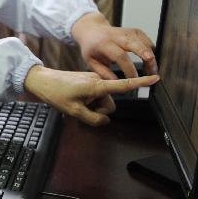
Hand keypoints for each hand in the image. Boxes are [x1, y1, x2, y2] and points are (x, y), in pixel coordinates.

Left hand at [23, 65, 158, 125]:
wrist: (41, 81)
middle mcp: (97, 81)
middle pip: (110, 103)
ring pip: (102, 101)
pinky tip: (75, 102)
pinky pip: (95, 97)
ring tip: (75, 105)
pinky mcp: (88, 82)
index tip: (156, 78)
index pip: (123, 85)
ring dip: (92, 107)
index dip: (140, 83)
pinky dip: (88, 103)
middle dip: (100, 110)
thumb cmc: (56, 93)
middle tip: (81, 110)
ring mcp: (93, 81)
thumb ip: (94, 119)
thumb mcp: (74, 111)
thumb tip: (106, 120)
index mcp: (96, 85)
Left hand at [71, 12, 155, 78]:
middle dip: (146, 57)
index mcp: (104, 44)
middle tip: (152, 71)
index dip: (129, 68)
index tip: (134, 79)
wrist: (91, 30)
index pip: (120, 56)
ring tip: (152, 70)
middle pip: (135, 44)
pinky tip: (150, 59)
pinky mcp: (133, 31)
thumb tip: (117, 83)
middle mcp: (116, 36)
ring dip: (151, 56)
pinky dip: (150, 49)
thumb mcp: (91, 62)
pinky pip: (145, 39)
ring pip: (143, 41)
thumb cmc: (91, 48)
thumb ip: (103, 73)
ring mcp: (126, 32)